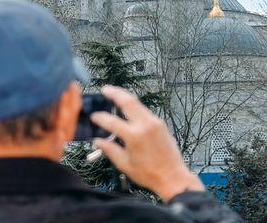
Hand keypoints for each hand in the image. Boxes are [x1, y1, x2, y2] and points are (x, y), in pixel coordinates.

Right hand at [90, 85, 203, 200]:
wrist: (173, 177)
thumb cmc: (150, 174)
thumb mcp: (125, 164)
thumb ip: (110, 150)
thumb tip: (98, 142)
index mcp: (134, 136)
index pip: (112, 121)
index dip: (100, 118)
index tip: (94, 116)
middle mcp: (145, 126)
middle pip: (128, 102)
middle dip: (115, 93)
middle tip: (105, 89)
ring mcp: (155, 123)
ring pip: (138, 104)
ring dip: (126, 97)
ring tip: (115, 94)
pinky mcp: (161, 124)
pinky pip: (145, 111)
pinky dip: (135, 107)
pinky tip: (129, 109)